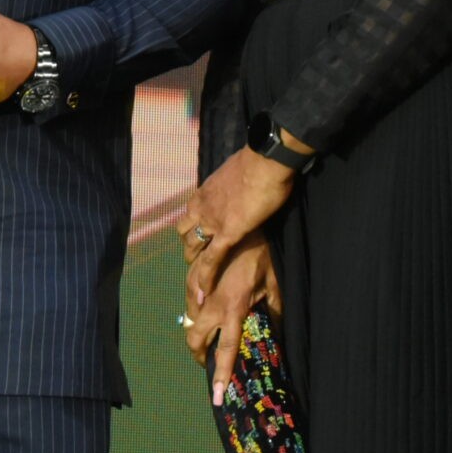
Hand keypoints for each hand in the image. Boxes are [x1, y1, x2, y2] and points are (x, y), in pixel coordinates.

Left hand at [176, 145, 297, 296]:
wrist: (266, 162)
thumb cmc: (259, 163)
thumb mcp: (238, 171)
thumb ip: (234, 183)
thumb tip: (240, 183)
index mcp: (205, 191)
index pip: (190, 211)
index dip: (193, 225)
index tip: (199, 233)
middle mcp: (202, 206)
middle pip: (185, 230)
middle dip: (190, 244)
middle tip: (198, 257)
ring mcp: (212, 221)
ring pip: (193, 246)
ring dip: (195, 260)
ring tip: (199, 275)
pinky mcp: (227, 234)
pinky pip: (211, 259)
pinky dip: (206, 276)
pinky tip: (204, 290)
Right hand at [183, 231, 279, 405]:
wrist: (244, 224)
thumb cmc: (264, 257)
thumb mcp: (274, 287)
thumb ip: (273, 313)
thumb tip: (276, 334)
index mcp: (234, 310)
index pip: (226, 350)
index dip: (221, 375)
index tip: (217, 397)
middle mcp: (212, 304)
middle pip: (195, 338)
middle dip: (198, 353)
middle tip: (208, 361)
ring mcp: (200, 289)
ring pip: (188, 319)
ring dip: (196, 332)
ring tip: (207, 338)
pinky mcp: (194, 276)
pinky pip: (189, 300)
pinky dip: (194, 310)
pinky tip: (205, 309)